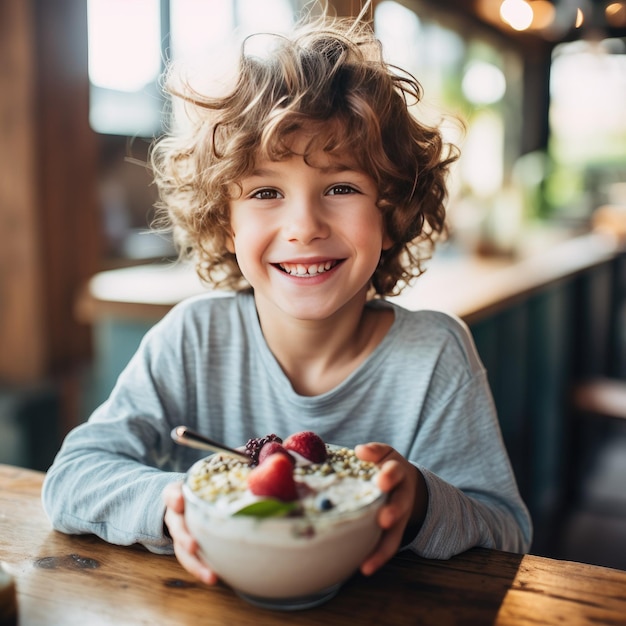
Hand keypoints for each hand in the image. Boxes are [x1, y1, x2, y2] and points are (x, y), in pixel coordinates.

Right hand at [162, 482, 217, 584]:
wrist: (185, 503)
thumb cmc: (198, 491)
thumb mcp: (202, 481)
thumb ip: (214, 480)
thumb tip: (241, 478)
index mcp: (176, 497)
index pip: (171, 494)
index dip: (174, 498)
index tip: (178, 502)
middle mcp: (175, 517)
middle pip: (176, 528)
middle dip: (184, 538)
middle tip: (193, 546)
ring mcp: (181, 535)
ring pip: (183, 552)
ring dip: (195, 564)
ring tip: (210, 576)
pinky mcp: (189, 549)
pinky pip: (192, 561)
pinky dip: (201, 570)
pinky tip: (215, 578)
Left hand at [354, 443, 427, 576]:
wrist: (406, 480)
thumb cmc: (385, 465)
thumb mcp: (382, 453)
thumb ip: (374, 451)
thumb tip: (360, 451)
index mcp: (396, 470)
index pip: (394, 470)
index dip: (389, 475)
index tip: (382, 480)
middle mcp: (402, 494)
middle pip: (401, 503)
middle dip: (394, 510)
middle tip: (384, 518)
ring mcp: (400, 515)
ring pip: (396, 530)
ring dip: (383, 544)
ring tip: (368, 559)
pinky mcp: (394, 531)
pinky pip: (388, 545)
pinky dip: (378, 557)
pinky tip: (364, 568)